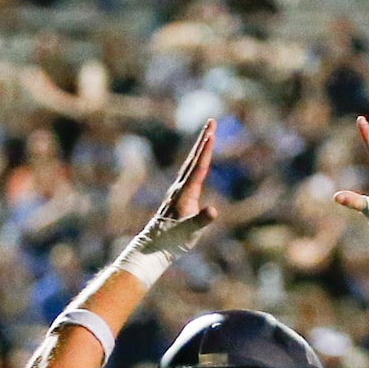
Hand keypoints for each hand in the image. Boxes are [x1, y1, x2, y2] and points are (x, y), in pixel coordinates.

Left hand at [127, 118, 218, 264]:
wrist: (155, 245)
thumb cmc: (174, 240)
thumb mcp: (190, 232)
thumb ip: (202, 219)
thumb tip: (213, 210)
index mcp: (185, 193)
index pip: (198, 167)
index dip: (206, 150)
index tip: (211, 134)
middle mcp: (180, 187)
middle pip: (194, 158)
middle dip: (203, 140)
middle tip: (211, 122)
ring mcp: (179, 190)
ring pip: (191, 163)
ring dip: (200, 148)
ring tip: (208, 135)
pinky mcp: (179, 195)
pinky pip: (190, 172)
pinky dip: (197, 161)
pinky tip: (200, 159)